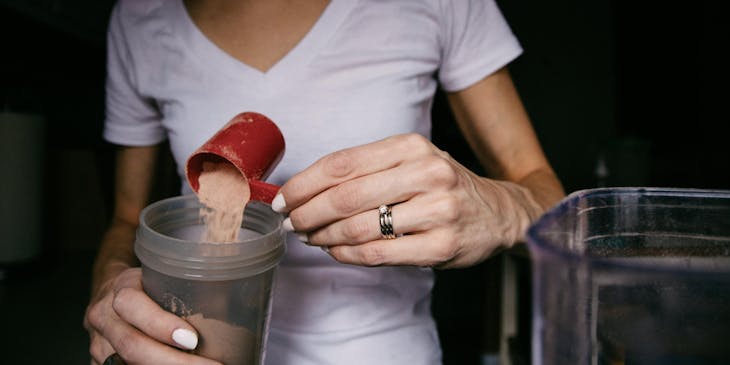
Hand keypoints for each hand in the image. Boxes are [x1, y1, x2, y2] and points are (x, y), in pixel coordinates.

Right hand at [84, 267, 220, 364]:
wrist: (112, 292)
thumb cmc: (146, 283)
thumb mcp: (161, 275)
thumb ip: (186, 287)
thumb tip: (235, 300)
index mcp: (120, 289)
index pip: (134, 307)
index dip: (162, 326)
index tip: (193, 340)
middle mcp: (104, 317)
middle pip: (133, 345)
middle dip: (173, 362)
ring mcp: (100, 344)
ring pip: (128, 364)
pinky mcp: (102, 362)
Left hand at [272, 133, 543, 267]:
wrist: (498, 212)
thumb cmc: (441, 186)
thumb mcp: (409, 161)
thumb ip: (364, 170)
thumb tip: (304, 190)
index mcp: (411, 146)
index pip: (342, 163)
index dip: (304, 183)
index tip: (283, 198)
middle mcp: (427, 172)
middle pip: (345, 196)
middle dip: (307, 213)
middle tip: (290, 223)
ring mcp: (437, 210)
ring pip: (359, 227)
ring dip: (324, 237)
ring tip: (310, 238)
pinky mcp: (442, 245)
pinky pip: (379, 253)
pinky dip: (348, 255)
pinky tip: (336, 251)